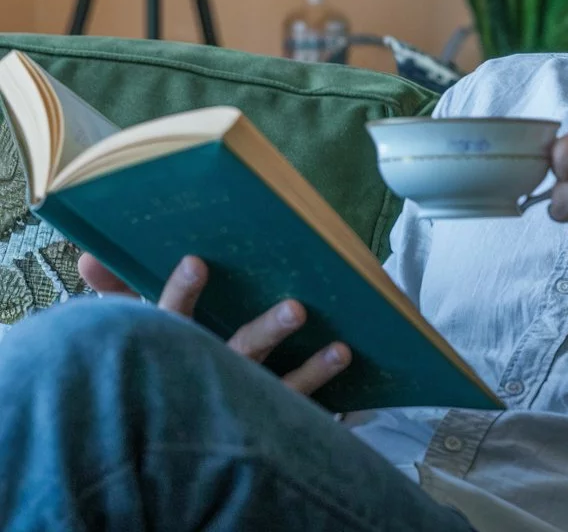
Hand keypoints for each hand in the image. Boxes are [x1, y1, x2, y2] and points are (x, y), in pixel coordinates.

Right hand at [78, 253, 351, 395]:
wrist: (178, 445)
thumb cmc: (163, 364)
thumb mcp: (140, 329)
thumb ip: (118, 291)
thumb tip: (88, 255)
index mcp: (177, 352)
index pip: (172, 323)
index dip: (181, 294)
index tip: (197, 263)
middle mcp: (209, 379)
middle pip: (238, 355)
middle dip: (266, 332)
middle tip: (296, 308)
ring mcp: (243, 403)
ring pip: (276, 387)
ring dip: (309, 370)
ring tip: (340, 349)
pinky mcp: (271, 421)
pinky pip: (301, 410)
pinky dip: (323, 387)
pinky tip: (346, 362)